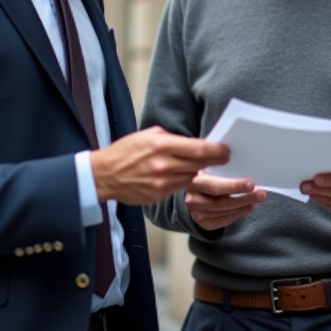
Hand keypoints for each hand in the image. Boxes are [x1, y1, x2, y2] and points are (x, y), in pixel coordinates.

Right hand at [91, 126, 228, 205]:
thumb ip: (172, 138)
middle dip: (215, 160)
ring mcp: (162, 182)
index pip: (199, 148)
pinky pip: (180, 187)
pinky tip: (182, 174)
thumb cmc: (125, 152)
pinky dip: (185, 180)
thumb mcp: (148, 135)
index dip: (217, 150)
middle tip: (224, 157)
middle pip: (200, 163)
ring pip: (192, 176)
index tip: (226, 150)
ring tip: (201, 165)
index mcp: (161, 145)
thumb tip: (193, 141)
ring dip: (198, 170)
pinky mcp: (159, 195)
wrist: (104, 175)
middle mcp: (164, 164)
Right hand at [185, 172, 266, 230]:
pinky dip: (238, 214)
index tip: (251, 184)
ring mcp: (196, 213)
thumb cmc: (207, 177)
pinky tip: (247, 208)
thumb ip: (222, 170)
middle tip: (261, 194)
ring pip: (225, 212)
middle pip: (222, 202)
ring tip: (256, 200)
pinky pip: (223, 221)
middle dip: (245, 198)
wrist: (194, 193)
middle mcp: (192, 199)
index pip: (215, 186)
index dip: (234, 186)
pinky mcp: (203, 223)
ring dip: (244, 206)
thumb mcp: (209, 170)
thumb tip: (249, 170)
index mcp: (194, 181)